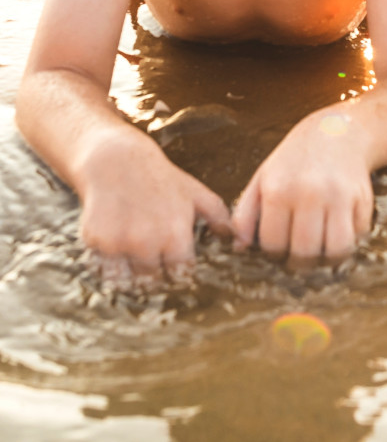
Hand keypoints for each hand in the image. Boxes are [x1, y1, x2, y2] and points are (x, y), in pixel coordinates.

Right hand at [80, 136, 231, 283]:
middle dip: (155, 274)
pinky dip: (108, 265)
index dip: (179, 272)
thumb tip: (236, 239)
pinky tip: (116, 246)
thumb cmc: (160, 178)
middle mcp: (147, 242)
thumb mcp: (195, 192)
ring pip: (127, 281)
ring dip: (131, 274)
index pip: (181, 275)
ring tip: (134, 254)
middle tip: (154, 259)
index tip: (175, 267)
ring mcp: (119, 243)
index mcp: (175, 234)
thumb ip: (218, 216)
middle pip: (153, 282)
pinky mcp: (95, 241)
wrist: (116, 159)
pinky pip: (103, 269)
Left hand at [232, 115, 373, 261]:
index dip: (274, 254)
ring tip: (318, 250)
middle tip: (298, 256)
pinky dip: (349, 242)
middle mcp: (310, 193)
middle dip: (299, 262)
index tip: (278, 250)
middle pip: (304, 252)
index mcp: (278, 189)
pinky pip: (357, 236)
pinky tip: (337, 232)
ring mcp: (339, 196)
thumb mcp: (263, 178)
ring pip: (335, 250)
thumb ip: (245, 214)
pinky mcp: (362, 198)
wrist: (336, 131)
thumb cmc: (294, 160)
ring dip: (326, 258)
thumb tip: (238, 248)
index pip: (273, 244)